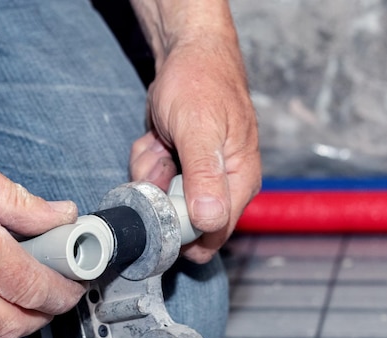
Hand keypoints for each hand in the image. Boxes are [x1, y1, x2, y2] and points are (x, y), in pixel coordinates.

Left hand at [130, 27, 260, 262]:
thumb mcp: (199, 128)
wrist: (186, 54)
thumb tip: (211, 221)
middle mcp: (221, 185)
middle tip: (162, 157)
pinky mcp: (178, 168)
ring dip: (150, 172)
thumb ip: (205, 175)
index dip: (182, 229)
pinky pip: (152, 181)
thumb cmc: (201, 82)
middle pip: (181, 221)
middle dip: (160, 193)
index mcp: (239, 180)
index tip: (161, 203)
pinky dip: (147, 160)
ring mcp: (197, 177)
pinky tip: (157, 139)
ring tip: (161, 142)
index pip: (214, 232)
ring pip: (161, 200)